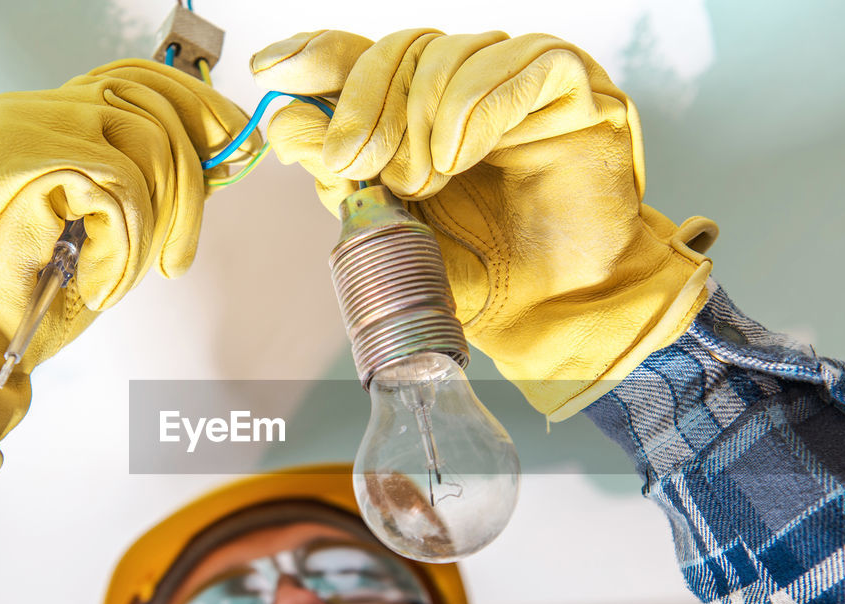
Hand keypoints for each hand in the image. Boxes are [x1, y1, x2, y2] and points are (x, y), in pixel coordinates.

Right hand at [0, 61, 253, 473]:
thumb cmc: (24, 291)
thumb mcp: (100, 225)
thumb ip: (143, 182)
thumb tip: (215, 159)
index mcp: (45, 115)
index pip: (136, 79)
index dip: (195, 109)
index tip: (236, 146)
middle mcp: (33, 109)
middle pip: (152, 106)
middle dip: (188, 185)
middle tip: (179, 257)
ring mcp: (29, 128)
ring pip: (146, 148)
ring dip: (151, 230)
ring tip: (121, 278)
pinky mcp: (33, 162)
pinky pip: (122, 191)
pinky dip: (123, 249)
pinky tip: (97, 281)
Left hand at [252, 29, 716, 417]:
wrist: (551, 311)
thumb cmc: (481, 273)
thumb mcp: (393, 229)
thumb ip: (343, 175)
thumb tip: (288, 124)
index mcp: (419, 111)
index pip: (362, 58)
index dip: (316, 56)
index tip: (272, 72)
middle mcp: (467, 83)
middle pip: (399, 51)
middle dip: (363, 106)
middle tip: (355, 161)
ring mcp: (519, 77)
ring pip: (449, 56)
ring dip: (420, 120)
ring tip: (426, 181)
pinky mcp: (572, 85)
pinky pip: (519, 63)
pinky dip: (474, 108)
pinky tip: (458, 155)